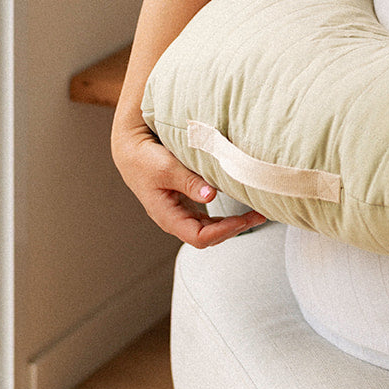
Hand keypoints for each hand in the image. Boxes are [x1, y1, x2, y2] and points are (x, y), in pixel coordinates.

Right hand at [112, 118, 265, 247]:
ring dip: (232, 223)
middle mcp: (175, 219)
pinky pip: (208, 217)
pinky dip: (225, 214)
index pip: (199, 238)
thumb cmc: (144, 159)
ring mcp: (181, 212)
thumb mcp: (167, 168)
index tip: (242, 220)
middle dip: (234, 228)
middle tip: (258, 216)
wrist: (130, 150)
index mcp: (167, 216)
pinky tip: (239, 207)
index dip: (223, 232)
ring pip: (210, 228)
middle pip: (208, 236)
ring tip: (255, 213)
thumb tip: (211, 196)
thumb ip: (189, 182)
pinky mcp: (185, 202)